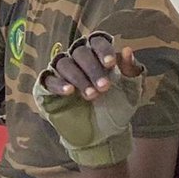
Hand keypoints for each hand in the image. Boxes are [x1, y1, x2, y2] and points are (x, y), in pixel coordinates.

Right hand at [33, 33, 145, 167]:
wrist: (104, 136)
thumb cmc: (117, 109)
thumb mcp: (131, 90)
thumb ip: (131, 70)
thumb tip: (127, 50)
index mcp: (98, 56)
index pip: (95, 41)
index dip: (102, 49)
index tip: (110, 64)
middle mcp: (78, 61)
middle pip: (79, 52)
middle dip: (93, 68)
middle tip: (104, 88)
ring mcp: (61, 74)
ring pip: (64, 63)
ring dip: (78, 77)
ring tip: (91, 95)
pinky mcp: (48, 89)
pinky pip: (47, 80)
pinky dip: (58, 83)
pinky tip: (69, 91)